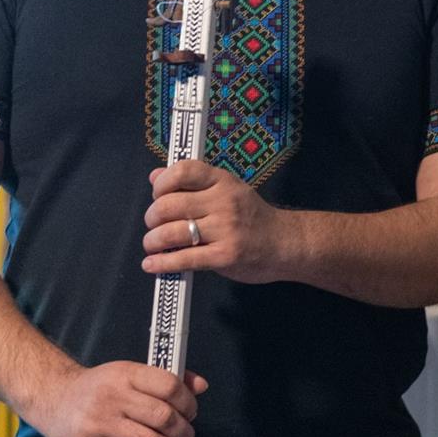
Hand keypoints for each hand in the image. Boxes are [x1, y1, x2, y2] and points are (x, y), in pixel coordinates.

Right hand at [23, 361, 207, 436]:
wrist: (54, 398)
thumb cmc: (100, 388)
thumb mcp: (129, 374)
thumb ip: (166, 379)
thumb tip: (201, 386)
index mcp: (126, 373)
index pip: (168, 386)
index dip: (188, 403)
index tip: (191, 413)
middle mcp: (113, 396)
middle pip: (162, 417)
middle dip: (183, 432)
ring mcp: (99, 422)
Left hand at [142, 160, 285, 282]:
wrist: (285, 244)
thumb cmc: (252, 218)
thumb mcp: (228, 192)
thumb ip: (193, 184)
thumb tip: (155, 176)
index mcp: (223, 182)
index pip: (184, 171)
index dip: (162, 183)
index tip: (158, 195)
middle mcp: (224, 202)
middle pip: (169, 205)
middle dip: (152, 218)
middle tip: (153, 225)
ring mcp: (225, 229)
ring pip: (171, 233)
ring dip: (153, 241)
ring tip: (153, 245)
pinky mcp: (225, 256)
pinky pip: (184, 259)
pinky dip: (162, 263)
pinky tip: (152, 264)